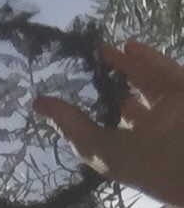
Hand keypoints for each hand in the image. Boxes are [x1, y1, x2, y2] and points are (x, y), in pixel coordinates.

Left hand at [34, 40, 183, 207]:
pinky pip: (165, 71)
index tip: (75, 97)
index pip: (110, 130)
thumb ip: (67, 122)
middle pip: (129, 100)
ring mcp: (168, 110)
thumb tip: (37, 103)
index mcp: (127, 149)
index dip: (93, 115)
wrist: (182, 160)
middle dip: (111, 84)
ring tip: (104, 49)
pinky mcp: (182, 92)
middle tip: (92, 63)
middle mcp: (148, 130)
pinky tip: (128, 46)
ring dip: (128, 66)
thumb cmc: (134, 161)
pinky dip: (148, 58)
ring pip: (147, 82)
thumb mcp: (93, 145)